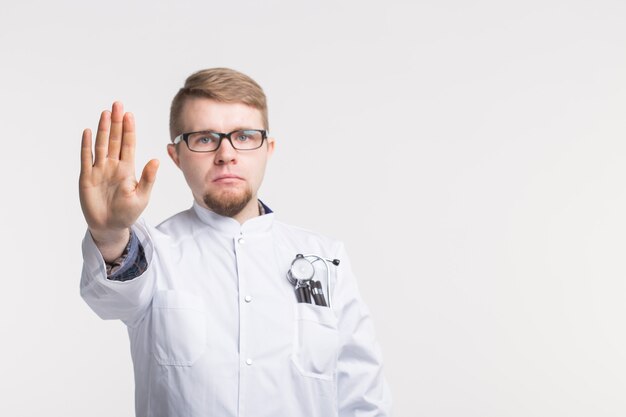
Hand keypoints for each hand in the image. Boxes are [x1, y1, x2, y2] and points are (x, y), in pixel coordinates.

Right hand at [79, 102, 158, 259]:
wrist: (110, 227)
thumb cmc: (128, 213)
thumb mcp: (142, 196)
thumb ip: (148, 178)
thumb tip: (156, 160)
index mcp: (127, 169)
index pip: (128, 144)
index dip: (129, 129)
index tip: (129, 114)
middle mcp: (113, 166)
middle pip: (115, 140)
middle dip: (116, 122)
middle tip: (118, 105)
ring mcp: (99, 170)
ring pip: (101, 145)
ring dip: (103, 129)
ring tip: (105, 113)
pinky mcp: (87, 177)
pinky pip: (86, 158)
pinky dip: (87, 145)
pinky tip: (89, 132)